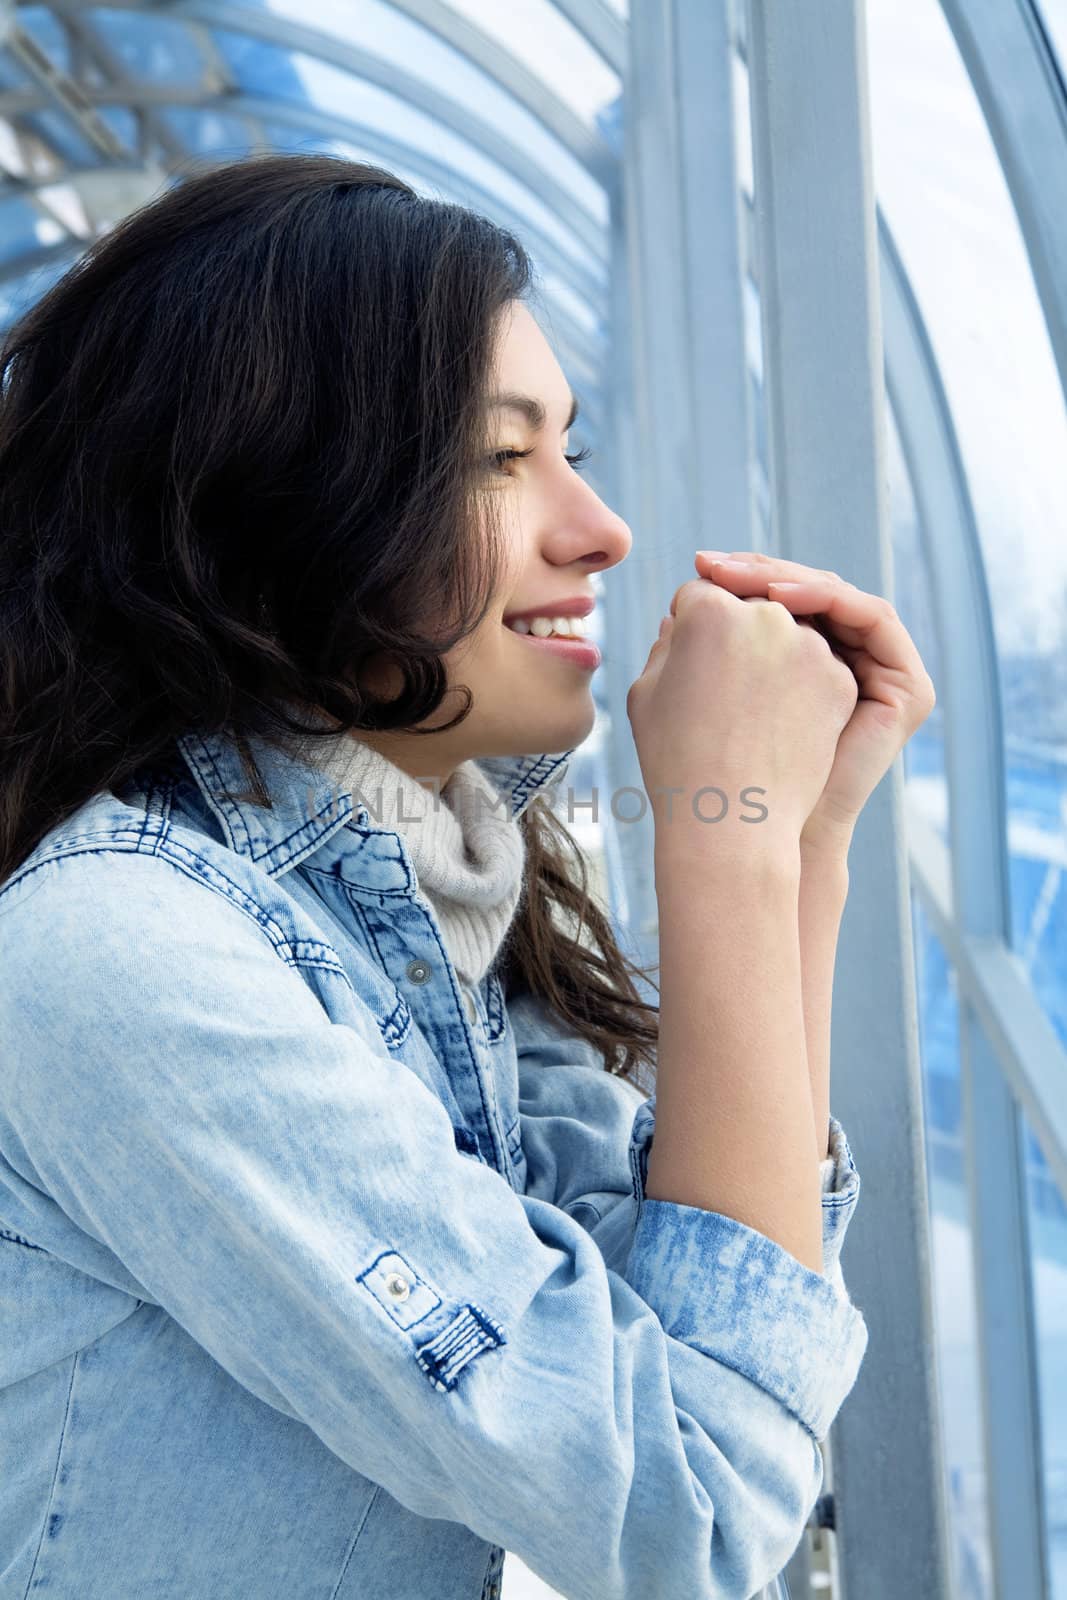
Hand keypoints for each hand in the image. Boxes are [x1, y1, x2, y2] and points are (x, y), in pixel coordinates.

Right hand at [629, 575, 858, 860]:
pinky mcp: (839, 679)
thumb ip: (667, 644)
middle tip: (719, 679)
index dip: (689, 623)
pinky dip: (798, 684)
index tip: (685, 659)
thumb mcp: (646, 694)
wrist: (731, 820)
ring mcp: (809, 647)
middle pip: (746, 606)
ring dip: (769, 655)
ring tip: (746, 709)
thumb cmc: (674, 759)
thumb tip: (683, 621)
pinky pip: (815, 665)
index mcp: (708, 611)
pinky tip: (776, 721)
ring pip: (786, 633)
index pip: (699, 594)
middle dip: (733, 631)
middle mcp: (764, 616)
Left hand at [693, 550, 936, 850]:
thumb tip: (670, 606)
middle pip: (810, 593)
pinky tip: (781, 597)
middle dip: (761, 572)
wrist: (756, 824)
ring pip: (838, 598)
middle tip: (714, 563)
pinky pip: (871, 615)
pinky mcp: (906, 685)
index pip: (782, 600)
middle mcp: (848, 665)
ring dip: (790, 579)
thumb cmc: (715, 768)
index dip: (743, 579)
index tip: (700, 567)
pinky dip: (827, 598)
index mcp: (804, 666)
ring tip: (742, 576)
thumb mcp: (699, 692)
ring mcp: (882, 673)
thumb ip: (696, 651)